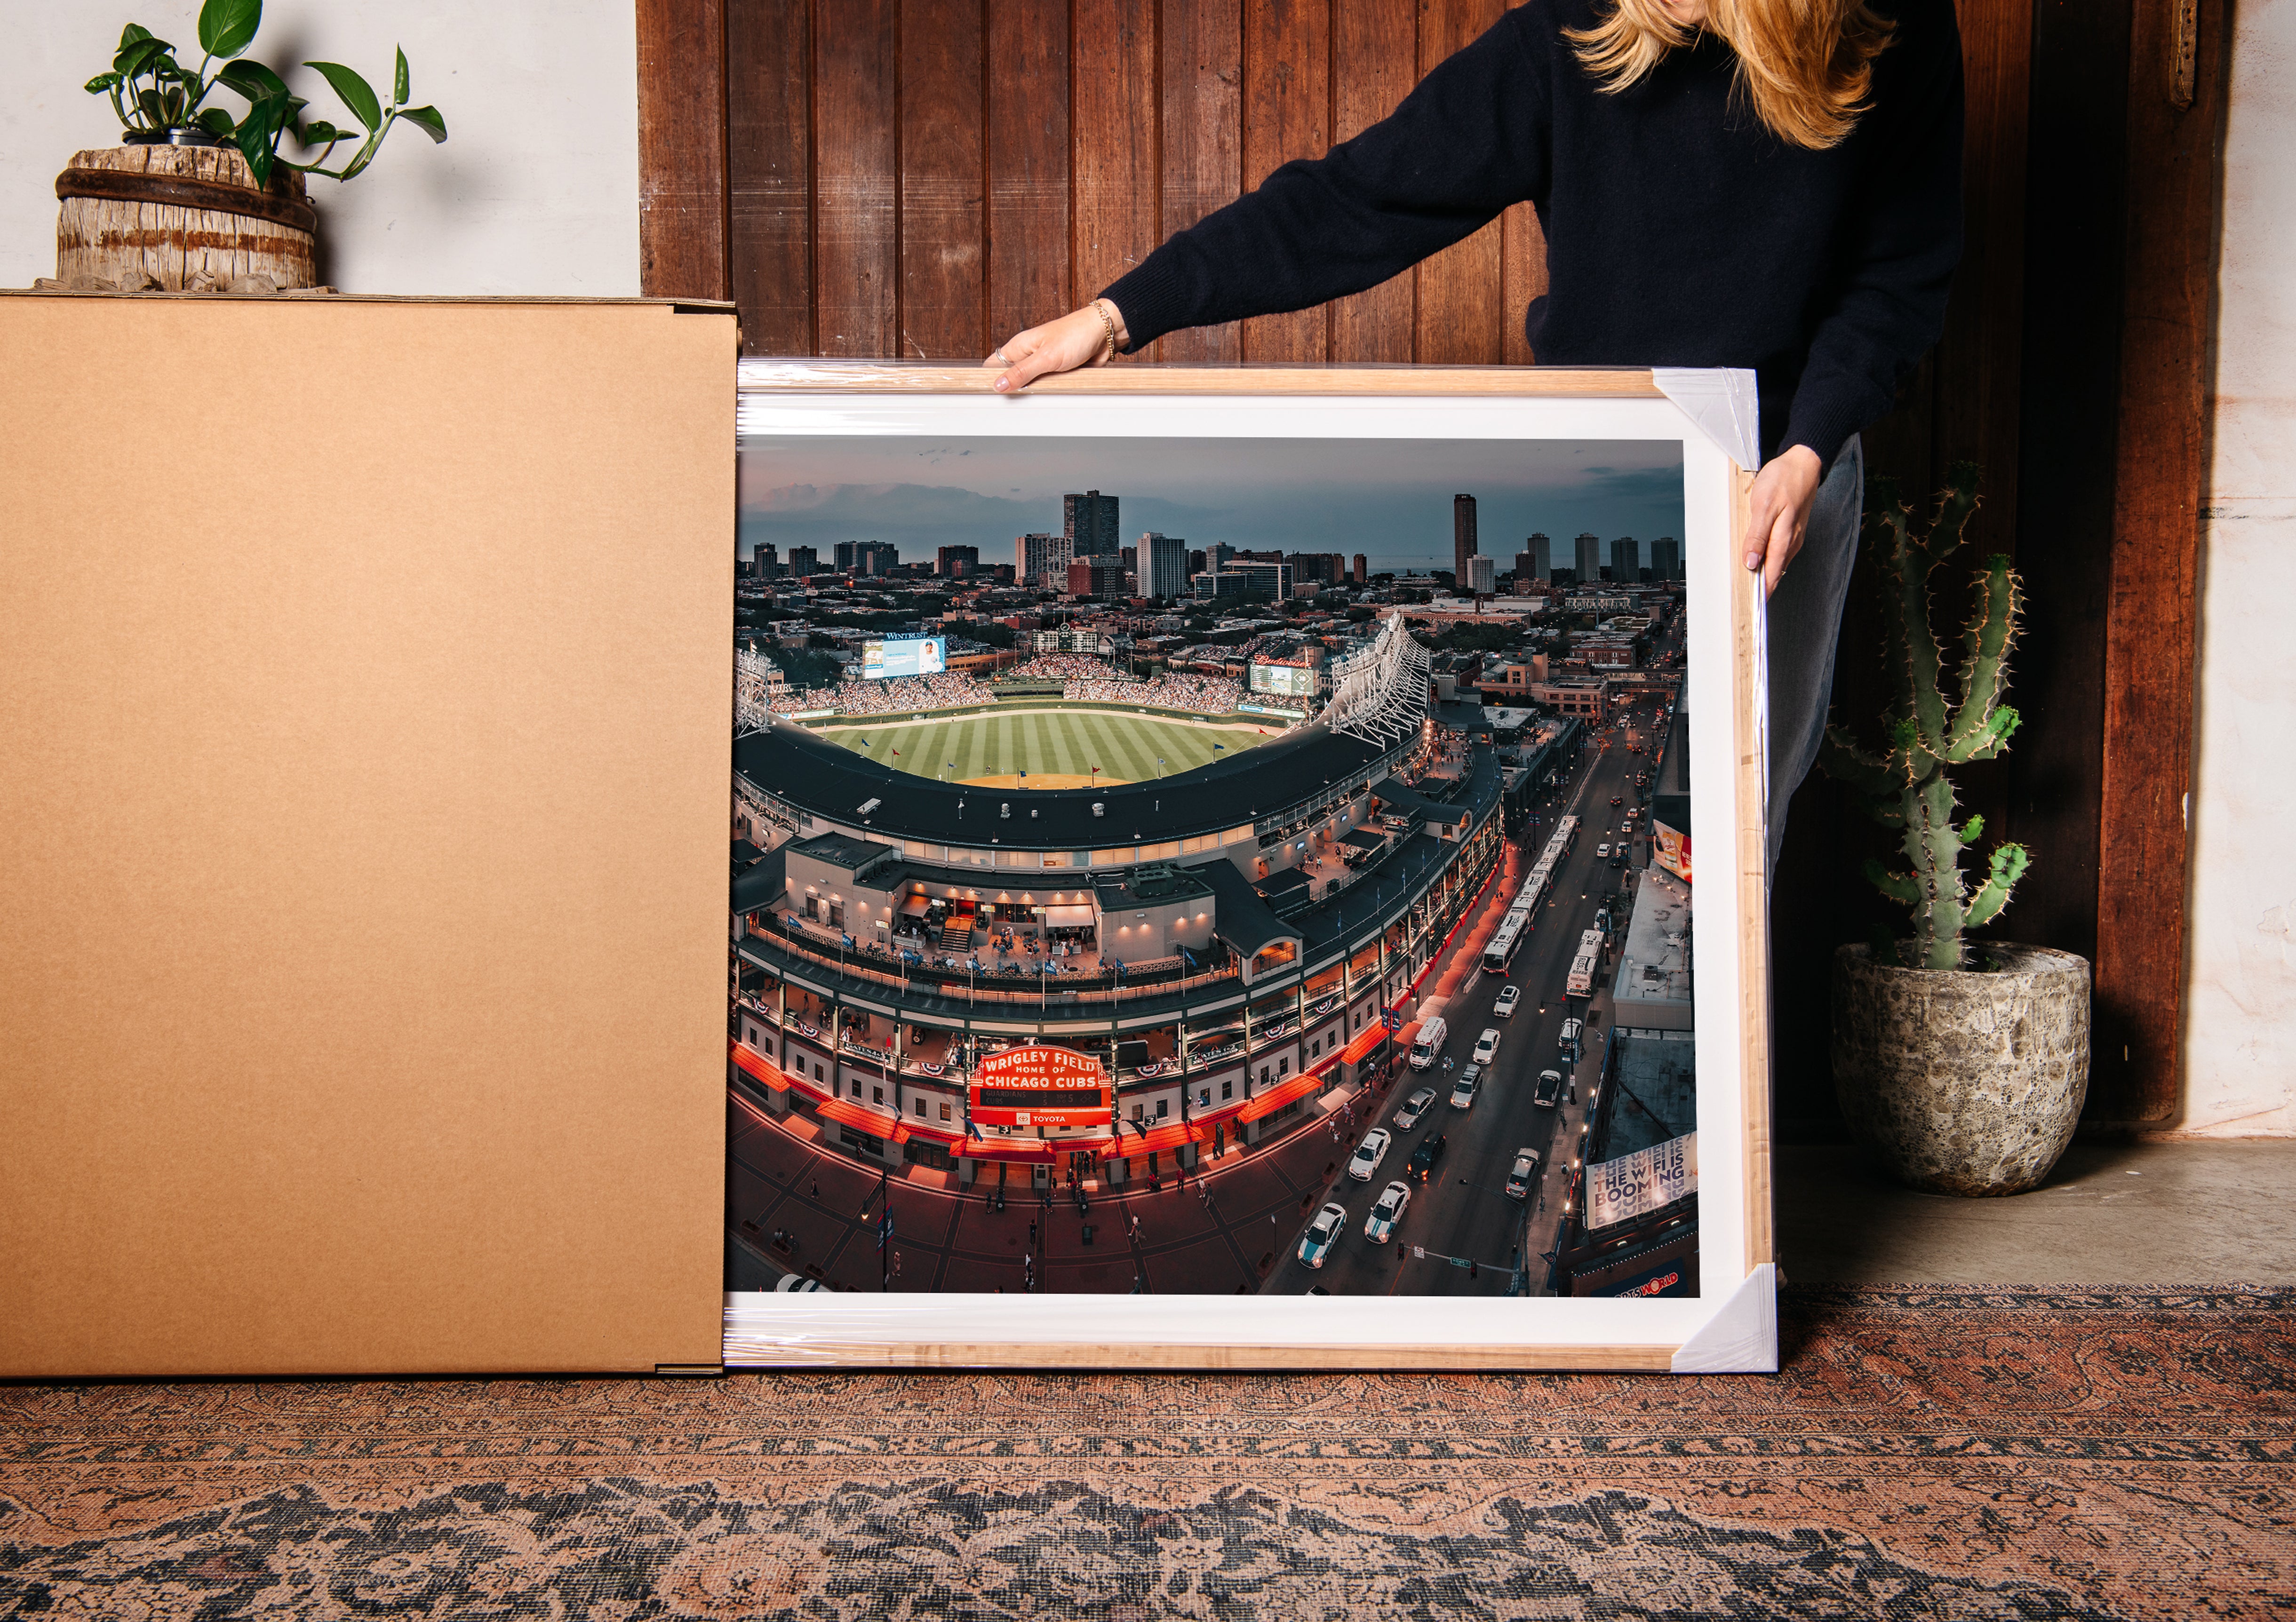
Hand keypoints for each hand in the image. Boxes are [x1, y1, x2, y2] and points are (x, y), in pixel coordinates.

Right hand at [987, 301, 1129, 391]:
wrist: (1105, 334)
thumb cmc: (1076, 334)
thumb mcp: (1046, 357)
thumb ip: (1022, 372)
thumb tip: (999, 384)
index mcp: (1020, 346)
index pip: (993, 364)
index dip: (989, 379)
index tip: (990, 395)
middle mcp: (1029, 354)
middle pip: (1012, 378)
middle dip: (1013, 391)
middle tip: (1013, 404)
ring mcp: (1043, 364)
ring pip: (1031, 385)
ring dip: (1034, 393)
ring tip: (1035, 400)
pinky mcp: (1057, 372)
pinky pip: (1048, 387)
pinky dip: (1050, 392)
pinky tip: (1052, 396)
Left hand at [1743, 445, 1824, 596]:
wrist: (1804, 462)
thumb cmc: (1783, 480)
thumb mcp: (1765, 506)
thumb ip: (1758, 536)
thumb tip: (1751, 561)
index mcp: (1784, 539)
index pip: (1771, 574)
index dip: (1762, 593)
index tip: (1753, 610)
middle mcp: (1791, 542)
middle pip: (1774, 572)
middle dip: (1761, 590)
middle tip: (1748, 607)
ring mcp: (1792, 536)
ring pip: (1777, 563)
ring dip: (1764, 576)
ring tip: (1750, 591)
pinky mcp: (1791, 529)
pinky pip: (1778, 552)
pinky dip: (1768, 562)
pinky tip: (1759, 564)